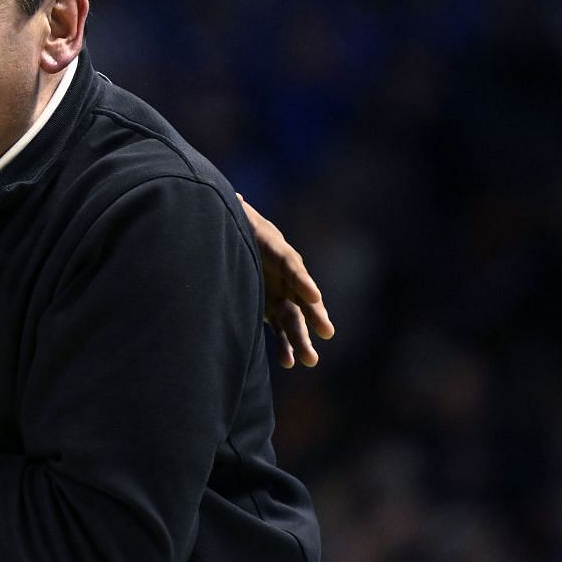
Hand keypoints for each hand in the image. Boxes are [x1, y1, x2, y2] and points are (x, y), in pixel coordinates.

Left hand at [238, 195, 334, 367]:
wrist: (234, 238)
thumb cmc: (234, 224)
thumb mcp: (234, 216)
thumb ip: (237, 212)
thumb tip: (236, 199)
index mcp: (276, 248)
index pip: (291, 264)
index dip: (302, 280)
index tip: (313, 296)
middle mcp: (284, 274)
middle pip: (301, 296)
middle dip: (313, 314)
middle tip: (327, 331)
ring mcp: (280, 293)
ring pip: (295, 319)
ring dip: (302, 339)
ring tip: (309, 360)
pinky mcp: (270, 309)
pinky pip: (280, 330)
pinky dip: (284, 345)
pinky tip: (287, 362)